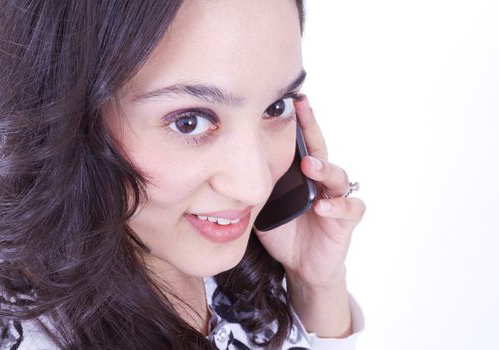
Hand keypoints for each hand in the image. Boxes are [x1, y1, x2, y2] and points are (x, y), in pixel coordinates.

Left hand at [254, 96, 365, 289]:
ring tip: (310, 166)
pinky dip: (338, 207)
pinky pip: (349, 209)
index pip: (300, 145)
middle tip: (303, 108)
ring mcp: (335, 200)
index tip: (289, 100)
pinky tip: (323, 206)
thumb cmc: (284, 232)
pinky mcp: (345, 222)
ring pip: (339, 176)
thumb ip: (257, 187)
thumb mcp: (264, 207)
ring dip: (325, 169)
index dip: (297, 123)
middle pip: (320, 150)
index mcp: (302, 176)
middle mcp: (321, 182)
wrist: (301, 265)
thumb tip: (229, 170)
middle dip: (312, 129)